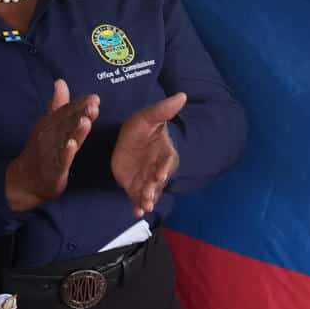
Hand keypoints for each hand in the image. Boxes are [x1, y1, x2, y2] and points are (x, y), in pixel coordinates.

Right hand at [5, 79, 97, 210]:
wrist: (25, 179)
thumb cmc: (41, 149)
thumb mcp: (48, 124)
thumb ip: (57, 105)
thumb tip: (61, 82)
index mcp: (51, 125)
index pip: (66, 112)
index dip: (80, 104)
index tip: (94, 97)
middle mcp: (50, 137)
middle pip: (67, 123)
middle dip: (80, 113)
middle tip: (94, 104)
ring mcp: (51, 153)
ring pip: (65, 140)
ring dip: (75, 130)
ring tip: (86, 121)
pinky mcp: (54, 170)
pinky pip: (60, 161)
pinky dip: (65, 153)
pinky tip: (71, 146)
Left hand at [111, 93, 184, 216]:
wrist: (127, 139)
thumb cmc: (142, 127)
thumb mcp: (148, 116)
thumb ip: (164, 110)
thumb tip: (182, 95)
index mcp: (164, 152)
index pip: (167, 161)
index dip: (164, 168)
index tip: (161, 174)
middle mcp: (157, 169)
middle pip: (158, 181)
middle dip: (154, 189)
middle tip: (149, 196)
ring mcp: (146, 180)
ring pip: (150, 192)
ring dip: (148, 200)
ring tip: (144, 206)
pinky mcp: (135, 186)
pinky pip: (138, 198)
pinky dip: (138, 206)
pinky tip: (136, 212)